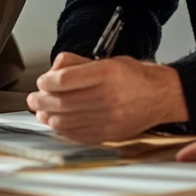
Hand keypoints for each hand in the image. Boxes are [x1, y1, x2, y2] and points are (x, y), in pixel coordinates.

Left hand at [26, 52, 188, 143]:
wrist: (162, 96)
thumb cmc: (134, 76)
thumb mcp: (107, 59)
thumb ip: (77, 62)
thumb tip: (53, 70)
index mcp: (105, 74)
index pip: (64, 80)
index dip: (46, 82)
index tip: (41, 82)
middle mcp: (107, 97)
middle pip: (62, 102)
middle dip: (41, 101)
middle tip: (33, 100)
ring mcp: (109, 119)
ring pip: (67, 121)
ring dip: (49, 117)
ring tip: (42, 112)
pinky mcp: (110, 134)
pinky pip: (79, 135)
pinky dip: (63, 131)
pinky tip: (57, 124)